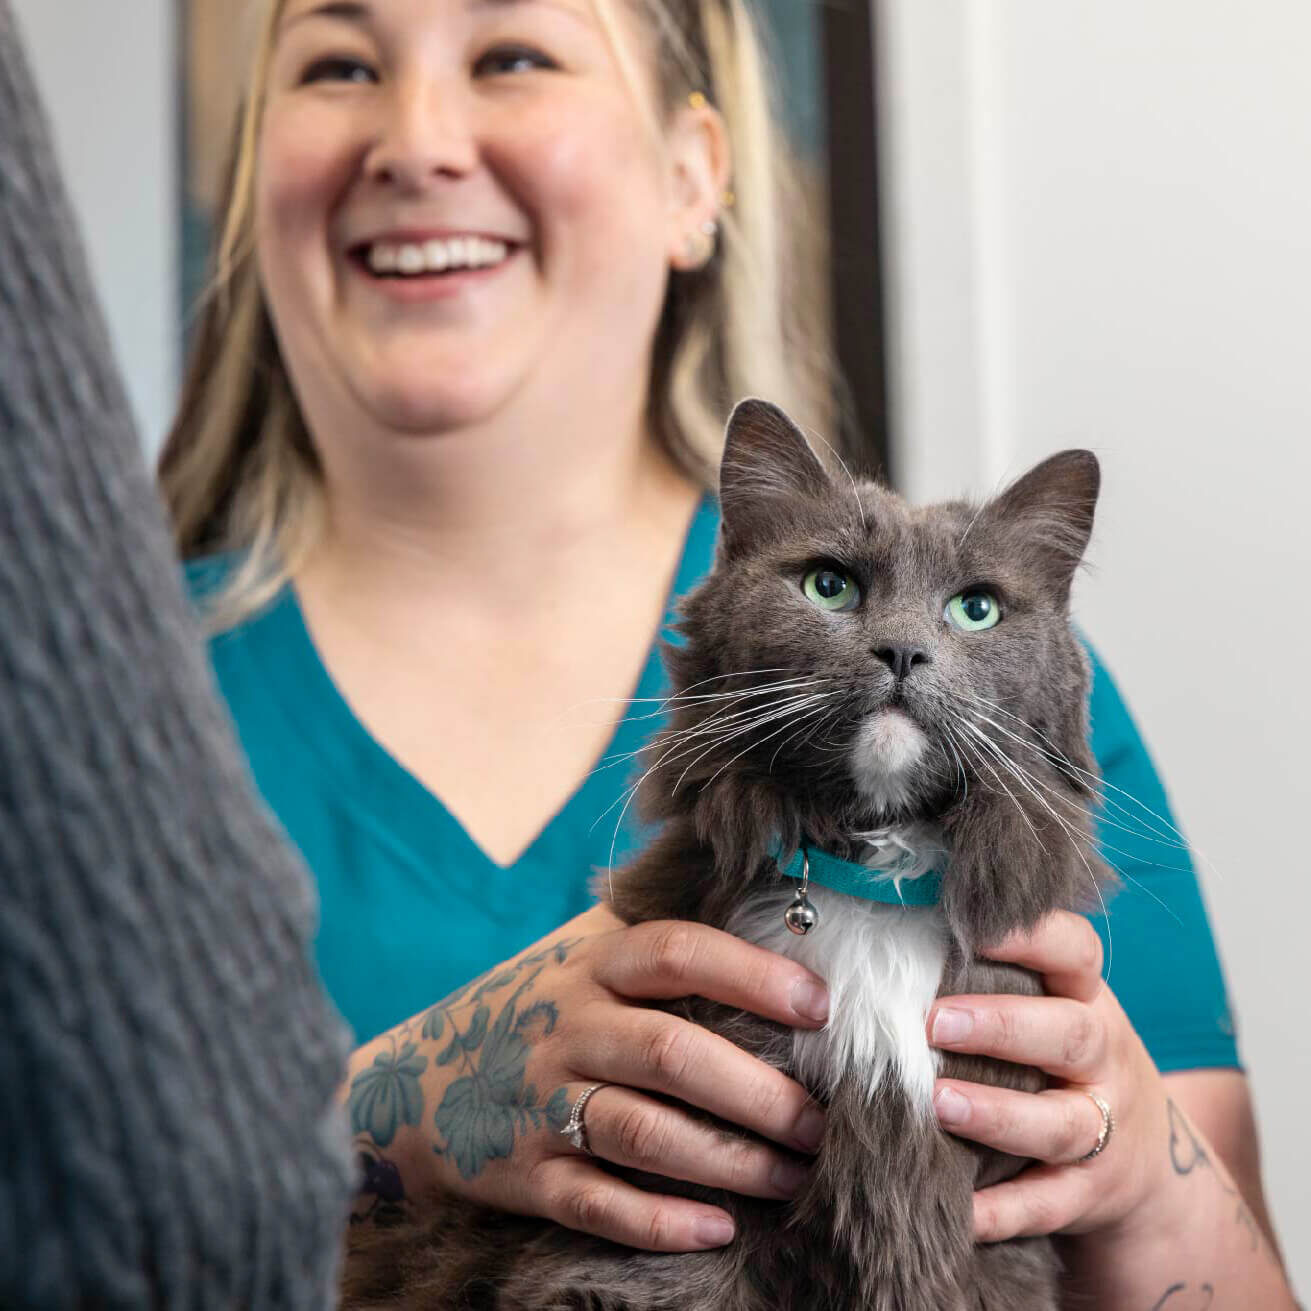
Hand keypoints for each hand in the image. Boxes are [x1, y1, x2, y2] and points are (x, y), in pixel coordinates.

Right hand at [347, 903, 828, 1251]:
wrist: (416, 1082)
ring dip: (730, 1162)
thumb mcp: (583, 958)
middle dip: (761, 1094)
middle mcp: (568, 1026)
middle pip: (675, 1054)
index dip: (753, 975)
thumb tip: (782, 926)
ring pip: (646, 1134)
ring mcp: (542, 1102)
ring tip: (792, 1178)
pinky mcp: (525, 1174)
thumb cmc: (536, 1011)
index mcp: (592, 965)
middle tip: (822, 1124)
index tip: (819, 1008)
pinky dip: (660, 1221)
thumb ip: (658, 947)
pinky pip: (596, 1203)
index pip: (679, 952)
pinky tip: (716, 1227)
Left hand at [926, 910, 1173, 1241]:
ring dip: (998, 1114)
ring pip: (1061, 1123)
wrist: (1150, 1165)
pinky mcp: (1089, 1194)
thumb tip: (890, 925)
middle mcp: (1103, 1059)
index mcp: (1088, 999)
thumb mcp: (1053, 1005)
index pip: (1076, 951)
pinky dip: (1002, 1210)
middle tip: (934, 1021)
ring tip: (938, 1104)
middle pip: (1070, 1034)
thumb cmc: (1065, 1059)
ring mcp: (1105, 1130)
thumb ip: (996, 972)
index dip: (1030, 934)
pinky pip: (1047, 1204)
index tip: (969, 924)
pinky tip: (958, 1209)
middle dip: (1003, 1025)